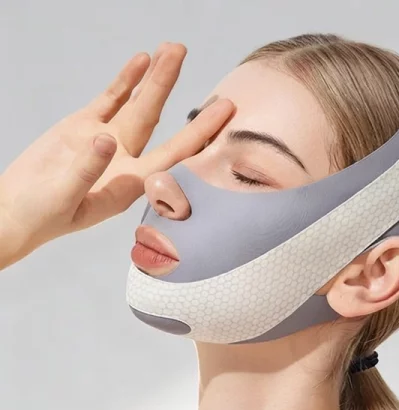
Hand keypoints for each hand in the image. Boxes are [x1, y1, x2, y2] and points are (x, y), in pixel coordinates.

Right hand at [0, 42, 232, 268]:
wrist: (14, 211)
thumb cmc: (42, 217)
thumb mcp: (64, 200)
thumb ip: (86, 171)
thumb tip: (106, 138)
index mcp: (131, 184)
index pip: (174, 156)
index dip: (200, 134)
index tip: (225, 113)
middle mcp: (126, 161)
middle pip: (156, 120)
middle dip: (172, 88)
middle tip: (190, 57)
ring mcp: (106, 142)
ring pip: (136, 105)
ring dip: (155, 80)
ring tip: (173, 50)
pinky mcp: (84, 127)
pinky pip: (110, 100)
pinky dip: (126, 82)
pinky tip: (142, 62)